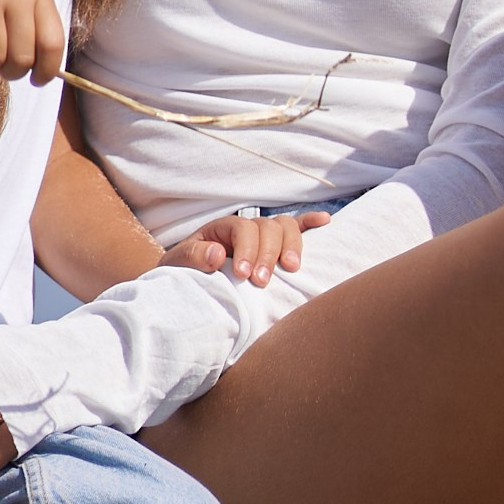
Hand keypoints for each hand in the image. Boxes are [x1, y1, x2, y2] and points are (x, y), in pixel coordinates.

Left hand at [162, 209, 329, 286]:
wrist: (186, 276)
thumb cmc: (183, 271)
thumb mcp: (177, 264)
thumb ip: (192, 256)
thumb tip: (216, 254)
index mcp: (222, 228)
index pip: (242, 229)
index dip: (246, 249)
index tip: (243, 275)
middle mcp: (246, 227)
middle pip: (268, 228)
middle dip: (268, 254)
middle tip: (262, 282)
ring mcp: (261, 235)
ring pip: (285, 228)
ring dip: (291, 246)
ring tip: (291, 269)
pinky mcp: (274, 245)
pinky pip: (295, 228)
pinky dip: (310, 222)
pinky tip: (325, 221)